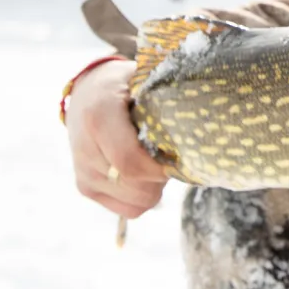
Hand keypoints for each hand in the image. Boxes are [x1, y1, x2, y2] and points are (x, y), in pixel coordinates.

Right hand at [66, 58, 168, 218]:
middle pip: (137, 188)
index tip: (180, 157)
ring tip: (154, 159)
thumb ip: (167, 99)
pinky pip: (129, 209)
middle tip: (168, 153)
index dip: (161, 168)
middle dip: (162, 177)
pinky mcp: (86, 188)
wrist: (87, 93)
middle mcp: (85, 151)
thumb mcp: (144, 79)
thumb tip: (204, 119)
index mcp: (98, 117)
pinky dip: (144, 196)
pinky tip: (144, 172)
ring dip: (154, 186)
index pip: (131, 163)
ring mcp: (83, 174)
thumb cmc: (125, 84)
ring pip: (137, 203)